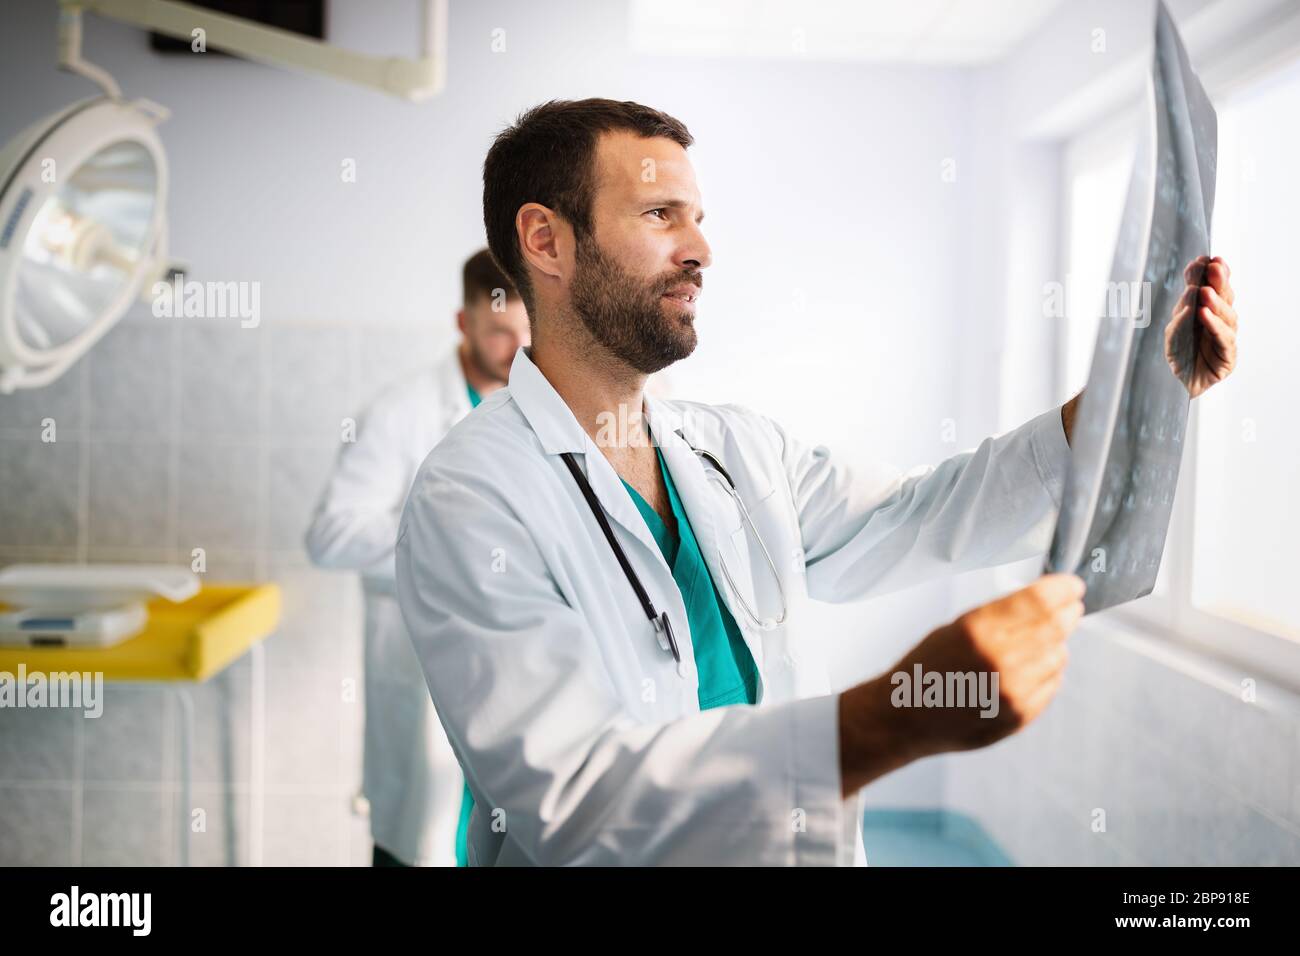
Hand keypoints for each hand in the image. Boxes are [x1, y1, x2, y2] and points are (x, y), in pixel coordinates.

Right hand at [886, 574, 1083, 755]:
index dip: (1062, 589)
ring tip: (1038, 644)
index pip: (1039, 600)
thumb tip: (1045, 603)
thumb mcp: (955, 626)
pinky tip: (1028, 670)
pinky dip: (1047, 673)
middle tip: (1072, 608)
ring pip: (1058, 656)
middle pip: (1055, 627)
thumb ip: (999, 616)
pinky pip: (1051, 685)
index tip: (1072, 585)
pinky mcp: (1019, 716)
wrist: (905, 716)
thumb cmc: (926, 667)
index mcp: (978, 630)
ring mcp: (1012, 691)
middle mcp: (999, 660)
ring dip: (1055, 645)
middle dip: (1068, 613)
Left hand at [1165, 255, 1237, 397]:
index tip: (1207, 258)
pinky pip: (1223, 339)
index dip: (1213, 274)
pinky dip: (1214, 325)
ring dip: (1216, 302)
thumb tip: (1190, 291)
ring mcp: (1226, 339)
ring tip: (1205, 291)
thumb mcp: (1173, 330)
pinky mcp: (1228, 357)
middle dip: (1219, 281)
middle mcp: (1220, 322)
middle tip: (1213, 267)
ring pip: (1227, 316)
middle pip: (1225, 298)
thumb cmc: (1177, 356)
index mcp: (1207, 312)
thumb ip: (1181, 311)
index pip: (1213, 289)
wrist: (1173, 387)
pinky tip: (1205, 314)